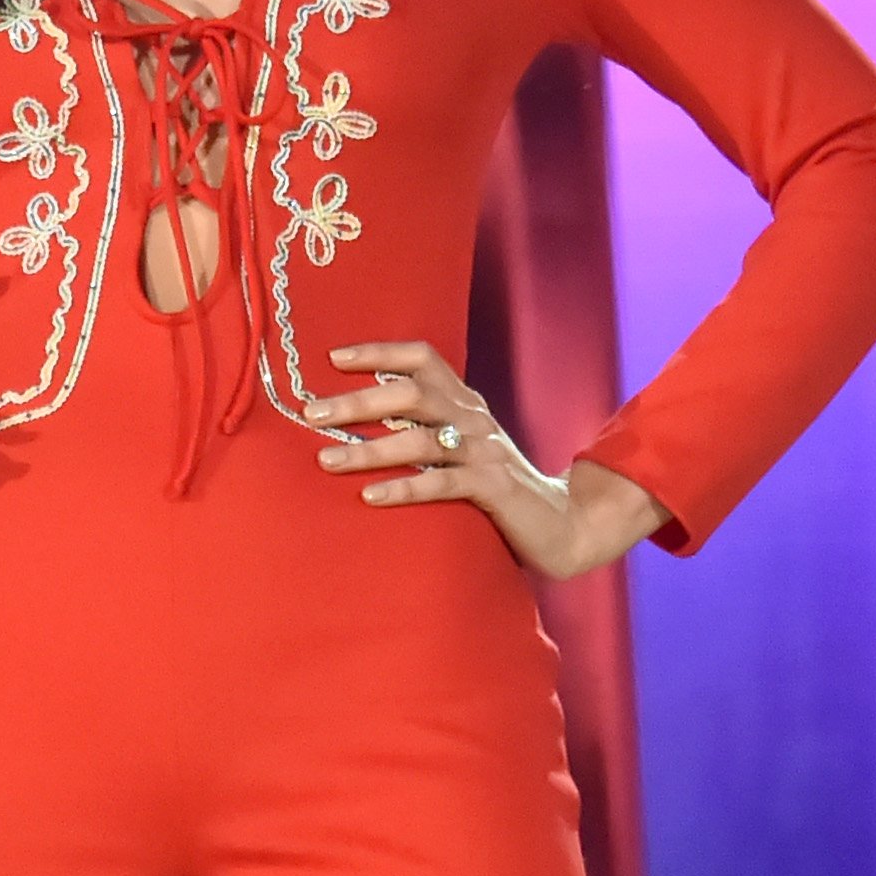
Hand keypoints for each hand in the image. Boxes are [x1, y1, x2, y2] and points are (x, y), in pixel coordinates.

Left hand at [309, 343, 666, 580]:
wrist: (563, 523)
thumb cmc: (492, 483)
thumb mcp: (458, 445)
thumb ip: (419, 426)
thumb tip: (349, 418)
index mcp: (463, 402)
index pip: (424, 359)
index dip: (381, 352)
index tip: (334, 357)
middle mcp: (473, 419)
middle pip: (413, 395)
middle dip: (358, 402)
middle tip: (312, 414)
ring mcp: (485, 453)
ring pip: (420, 441)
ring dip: (369, 450)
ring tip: (326, 460)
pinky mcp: (494, 489)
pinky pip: (443, 483)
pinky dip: (405, 487)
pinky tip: (371, 495)